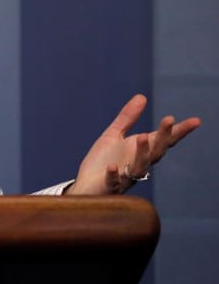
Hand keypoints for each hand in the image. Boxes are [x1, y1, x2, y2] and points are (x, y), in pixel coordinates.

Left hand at [68, 94, 200, 194]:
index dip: (178, 131)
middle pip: (155, 152)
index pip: (163, 140)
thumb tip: (142, 96)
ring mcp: (125, 177)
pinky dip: (114, 175)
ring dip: (142, 152)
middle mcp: (138, 165)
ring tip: (143, 136)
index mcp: (140, 151)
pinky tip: (112, 167)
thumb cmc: (102, 161)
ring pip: (140, 167)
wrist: (86, 187)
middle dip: (162, 137)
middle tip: (169, 119)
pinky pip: (113, 182)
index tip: (196, 121)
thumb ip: (128, 118)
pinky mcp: (109, 187)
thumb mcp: (114, 135)